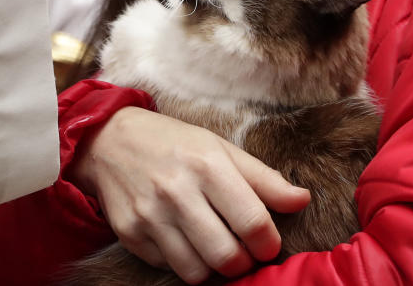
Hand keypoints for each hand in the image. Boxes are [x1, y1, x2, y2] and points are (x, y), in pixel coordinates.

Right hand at [72, 107, 310, 283]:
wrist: (109, 140)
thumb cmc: (174, 144)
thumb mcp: (219, 148)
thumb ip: (263, 178)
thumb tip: (302, 200)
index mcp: (207, 164)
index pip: (253, 222)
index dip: (269, 243)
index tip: (268, 243)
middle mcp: (176, 190)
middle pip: (227, 256)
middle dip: (244, 264)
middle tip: (243, 253)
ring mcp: (149, 214)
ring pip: (197, 271)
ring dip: (213, 268)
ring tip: (215, 248)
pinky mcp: (129, 232)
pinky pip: (168, 267)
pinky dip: (182, 260)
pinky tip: (182, 239)